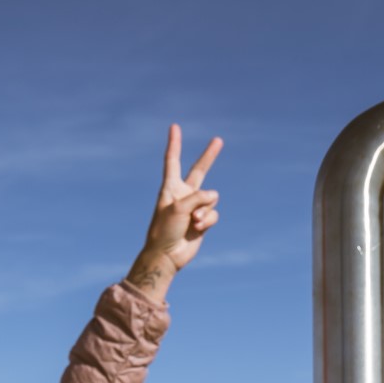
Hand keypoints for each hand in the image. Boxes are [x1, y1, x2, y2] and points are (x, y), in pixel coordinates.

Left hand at [126, 125, 221, 302]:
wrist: (167, 255)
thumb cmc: (165, 230)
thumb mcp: (179, 207)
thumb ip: (198, 196)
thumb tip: (214, 196)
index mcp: (170, 188)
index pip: (172, 161)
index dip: (174, 144)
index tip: (174, 127)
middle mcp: (184, 194)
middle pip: (199, 170)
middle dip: (209, 156)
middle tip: (218, 140)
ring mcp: (195, 207)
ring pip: (211, 198)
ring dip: (204, 211)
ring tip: (193, 222)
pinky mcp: (203, 221)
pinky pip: (213, 214)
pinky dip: (207, 221)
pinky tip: (197, 229)